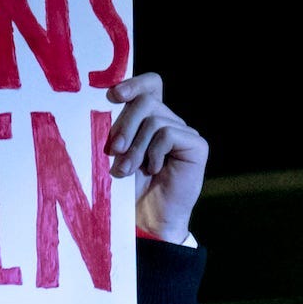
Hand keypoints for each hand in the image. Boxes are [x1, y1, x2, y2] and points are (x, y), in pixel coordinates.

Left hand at [103, 72, 207, 243]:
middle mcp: (170, 121)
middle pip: (146, 101)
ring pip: (155, 119)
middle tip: (112, 151)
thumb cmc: (127, 188)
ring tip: (125, 170)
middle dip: (124, 124)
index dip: (133, 83)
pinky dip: (153, 153)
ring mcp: (185, 133)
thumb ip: (116, 129)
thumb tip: (105, 104)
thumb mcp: (116, 154)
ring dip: (135, 147)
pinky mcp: (196, 146)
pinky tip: (152, 170)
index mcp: (150, 119)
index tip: (112, 96)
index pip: (150, 85)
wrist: (147, 220)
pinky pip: (168, 134)